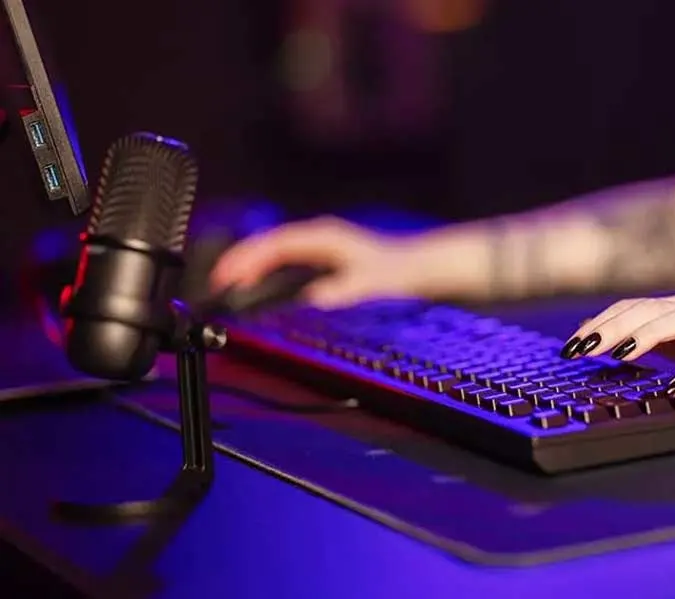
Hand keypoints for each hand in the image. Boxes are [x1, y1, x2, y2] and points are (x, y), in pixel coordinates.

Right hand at [210, 216, 427, 307]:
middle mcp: (319, 237)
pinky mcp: (323, 259)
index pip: (275, 244)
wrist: (421, 268)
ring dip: (250, 266)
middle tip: (214, 283)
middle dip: (240, 261)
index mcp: (323, 237)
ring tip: (226, 285)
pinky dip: (266, 271)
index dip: (248, 258)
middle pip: (268, 244)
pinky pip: (284, 261)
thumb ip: (346, 291)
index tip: (227, 276)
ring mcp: (320, 247)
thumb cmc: (399, 272)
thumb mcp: (373, 284)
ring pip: (274, 251)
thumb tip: (317, 299)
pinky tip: (258, 287)